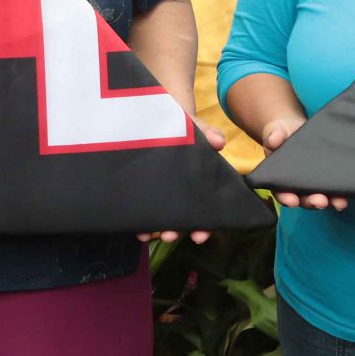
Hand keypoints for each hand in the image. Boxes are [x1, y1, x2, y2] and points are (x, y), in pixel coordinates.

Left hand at [138, 120, 226, 243]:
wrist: (155, 120)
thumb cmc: (181, 127)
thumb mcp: (194, 127)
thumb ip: (206, 132)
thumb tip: (218, 141)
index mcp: (199, 182)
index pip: (207, 207)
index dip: (206, 224)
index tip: (201, 235)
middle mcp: (183, 192)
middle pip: (183, 217)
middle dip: (178, 230)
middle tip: (170, 236)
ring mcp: (163, 192)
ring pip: (164, 216)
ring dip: (158, 228)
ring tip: (150, 234)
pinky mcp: (144, 189)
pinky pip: (144, 208)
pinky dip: (141, 221)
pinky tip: (136, 228)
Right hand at [258, 116, 347, 209]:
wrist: (295, 128)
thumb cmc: (281, 133)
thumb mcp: (275, 131)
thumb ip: (273, 135)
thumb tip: (274, 139)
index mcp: (279, 178)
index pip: (281, 192)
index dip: (286, 198)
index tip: (292, 200)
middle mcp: (296, 185)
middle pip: (303, 199)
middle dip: (312, 202)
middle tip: (320, 201)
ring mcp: (312, 182)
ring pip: (320, 197)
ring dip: (330, 201)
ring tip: (339, 202)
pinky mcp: (326, 176)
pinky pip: (333, 187)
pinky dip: (340, 192)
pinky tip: (348, 191)